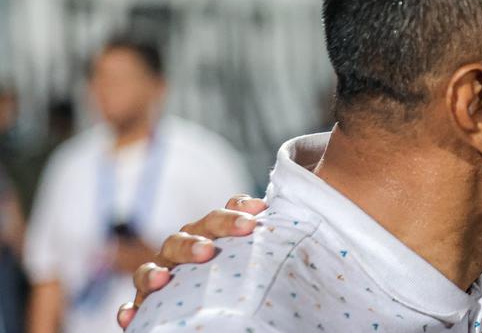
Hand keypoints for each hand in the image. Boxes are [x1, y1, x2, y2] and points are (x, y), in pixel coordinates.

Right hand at [116, 195, 267, 329]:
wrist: (216, 300)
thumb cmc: (242, 274)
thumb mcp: (256, 260)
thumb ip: (269, 251)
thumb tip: (306, 245)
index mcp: (213, 232)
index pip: (223, 215)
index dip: (236, 211)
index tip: (258, 214)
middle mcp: (185, 248)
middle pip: (186, 234)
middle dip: (198, 239)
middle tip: (210, 250)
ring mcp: (162, 273)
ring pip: (153, 266)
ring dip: (157, 270)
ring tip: (166, 279)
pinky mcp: (146, 301)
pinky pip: (132, 304)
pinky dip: (130, 309)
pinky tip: (131, 316)